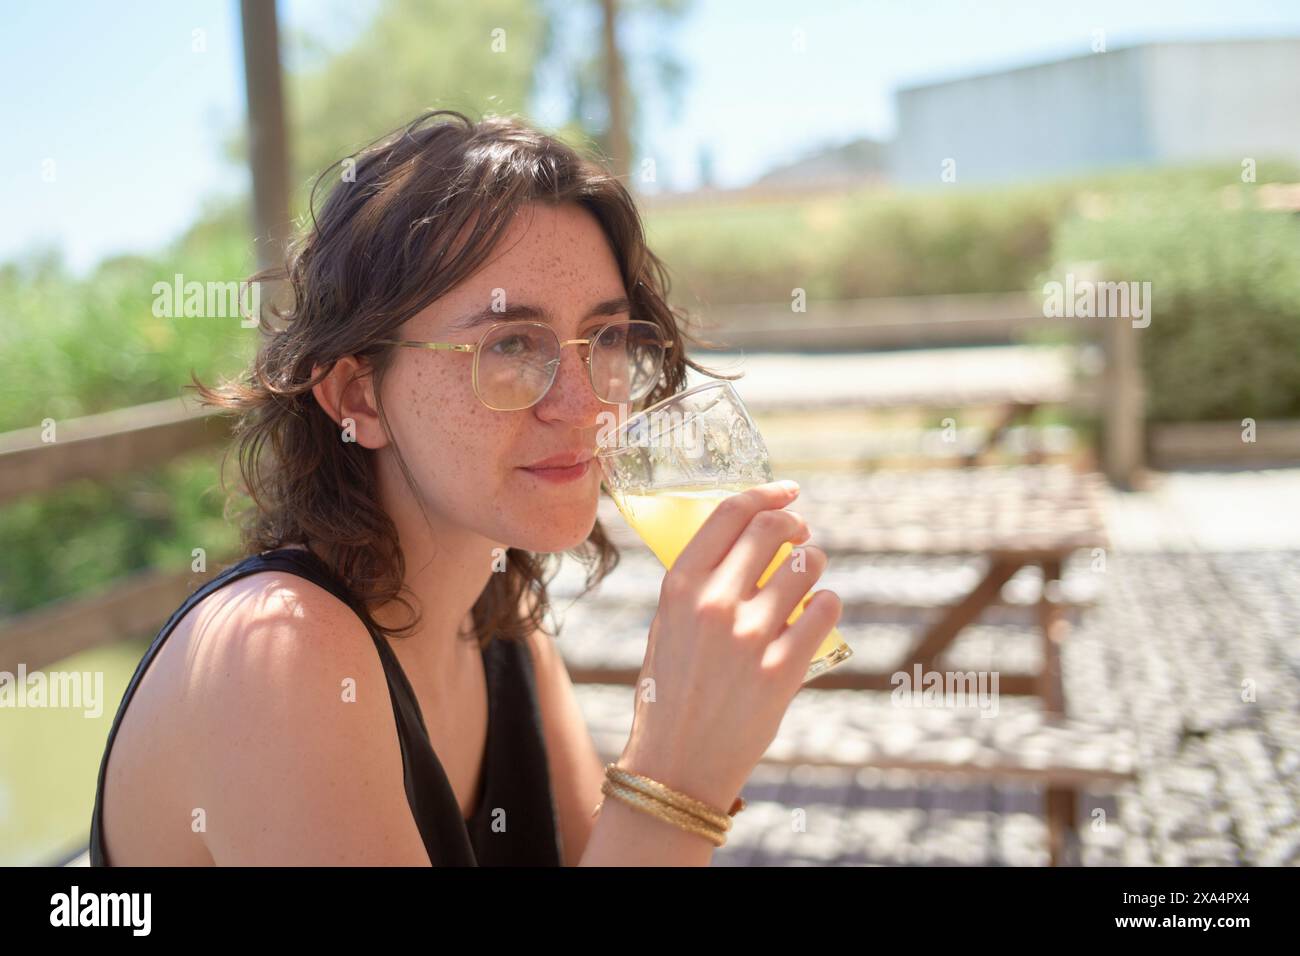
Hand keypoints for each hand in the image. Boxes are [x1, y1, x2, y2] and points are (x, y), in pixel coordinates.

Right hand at [618, 480, 841, 811]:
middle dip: (795, 524)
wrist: (677, 765)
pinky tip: (817, 612)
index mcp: (680, 586)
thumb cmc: (670, 692)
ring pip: (807, 566)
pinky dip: (827, 604)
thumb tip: (748, 542)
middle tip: (802, 533)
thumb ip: (700, 583)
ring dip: (815, 562)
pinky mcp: (783, 669)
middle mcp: (715, 604)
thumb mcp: (667, 625)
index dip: (765, 493)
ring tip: (808, 577)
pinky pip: (825, 610)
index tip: (786, 490)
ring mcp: (751, 636)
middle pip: (773, 530)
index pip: (730, 513)